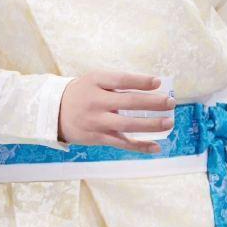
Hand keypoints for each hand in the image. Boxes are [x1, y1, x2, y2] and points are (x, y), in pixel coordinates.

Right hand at [58, 70, 175, 153]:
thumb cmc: (84, 92)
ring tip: (169, 122)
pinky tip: (156, 146)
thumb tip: (152, 87)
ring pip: (128, 125)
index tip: (158, 83)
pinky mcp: (98, 137)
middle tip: (170, 103)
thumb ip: (119, 82)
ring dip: (151, 125)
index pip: (121, 79)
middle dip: (153, 103)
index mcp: (95, 81)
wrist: (56, 112)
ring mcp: (97, 121)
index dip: (141, 81)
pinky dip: (140, 146)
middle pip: (129, 102)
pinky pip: (122, 143)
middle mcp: (95, 101)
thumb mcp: (95, 79)